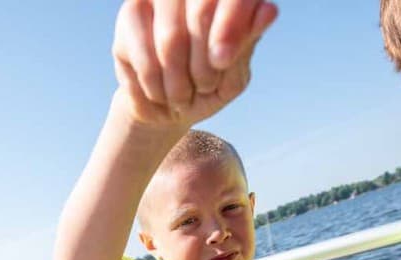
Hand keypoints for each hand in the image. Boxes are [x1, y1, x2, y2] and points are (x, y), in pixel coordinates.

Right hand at [111, 0, 277, 127]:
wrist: (166, 107)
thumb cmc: (207, 89)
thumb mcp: (232, 78)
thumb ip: (246, 46)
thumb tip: (269, 10)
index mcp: (231, 0)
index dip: (229, 26)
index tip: (223, 60)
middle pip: (202, 12)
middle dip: (203, 64)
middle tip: (204, 87)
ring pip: (171, 36)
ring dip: (177, 80)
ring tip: (181, 97)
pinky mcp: (132, 12)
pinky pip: (143, 52)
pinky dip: (153, 83)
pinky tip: (158, 93)